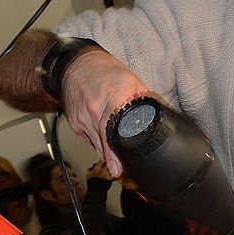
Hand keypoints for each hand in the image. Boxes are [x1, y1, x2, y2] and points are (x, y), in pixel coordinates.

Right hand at [60, 50, 151, 178]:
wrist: (76, 65)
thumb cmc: (104, 71)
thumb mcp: (132, 81)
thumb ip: (144, 102)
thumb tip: (157, 117)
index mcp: (113, 100)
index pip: (113, 133)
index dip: (115, 155)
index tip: (119, 170)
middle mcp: (94, 112)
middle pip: (104, 145)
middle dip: (114, 159)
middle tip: (123, 169)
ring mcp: (82, 120)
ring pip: (96, 146)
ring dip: (107, 151)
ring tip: (114, 148)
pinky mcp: (75, 125)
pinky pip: (89, 141)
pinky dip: (98, 141)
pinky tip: (102, 132)